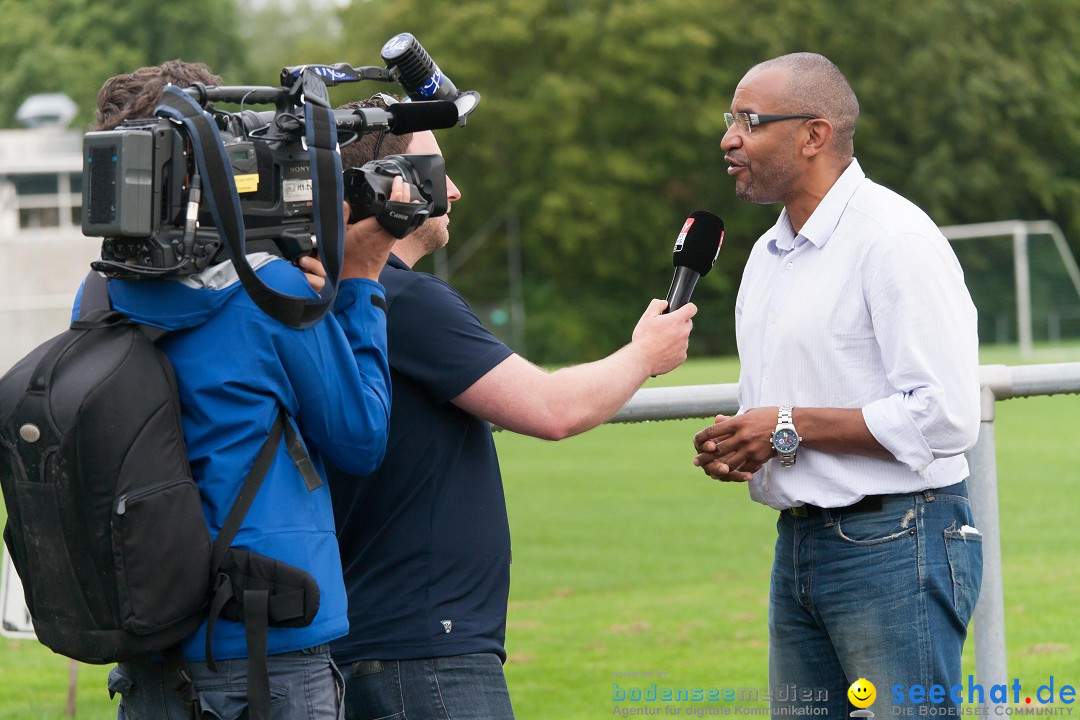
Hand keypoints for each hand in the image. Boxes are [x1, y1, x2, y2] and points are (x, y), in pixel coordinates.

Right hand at [298, 176, 412, 287]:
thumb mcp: (340, 234)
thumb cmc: (348, 258)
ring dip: (405, 204)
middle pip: (402, 210)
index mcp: (373, 227)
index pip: (391, 206)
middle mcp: (385, 232)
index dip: (397, 192)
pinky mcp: (391, 242)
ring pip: (404, 217)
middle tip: (404, 182)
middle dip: (405, 194)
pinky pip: (400, 224)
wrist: (357, 277)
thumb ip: (343, 215)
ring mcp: (390, 238)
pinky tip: (401, 209)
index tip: (397, 181)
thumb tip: (344, 201)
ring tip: (406, 192)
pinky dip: (402, 214)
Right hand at [630, 299, 696, 376]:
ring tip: (660, 342)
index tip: (682, 310)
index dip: (687, 308)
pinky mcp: (682, 357)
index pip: (691, 309)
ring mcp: (684, 346)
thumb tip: (665, 303)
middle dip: (679, 324)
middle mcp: (684, 332)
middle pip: (688, 324)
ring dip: (675, 338)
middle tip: (665, 328)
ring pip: (683, 338)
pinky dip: (674, 351)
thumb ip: (657, 305)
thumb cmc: (644, 338)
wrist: (642, 359)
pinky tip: (662, 352)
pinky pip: (680, 351)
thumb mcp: (647, 317)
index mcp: (677, 320)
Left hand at [692, 407, 778, 481]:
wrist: (792, 426)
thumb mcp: (750, 414)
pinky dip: (737, 472)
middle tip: (697, 461)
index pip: (714, 431)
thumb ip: (732, 420)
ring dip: (719, 468)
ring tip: (711, 471)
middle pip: (718, 449)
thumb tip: (716, 420)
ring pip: (729, 463)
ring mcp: (750, 449)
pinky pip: (745, 469)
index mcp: (738, 423)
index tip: (696, 442)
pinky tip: (731, 474)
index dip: (702, 437)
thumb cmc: (770, 416)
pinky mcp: (759, 459)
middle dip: (706, 457)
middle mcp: (742, 436)